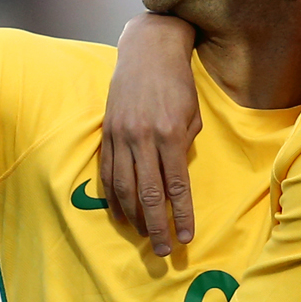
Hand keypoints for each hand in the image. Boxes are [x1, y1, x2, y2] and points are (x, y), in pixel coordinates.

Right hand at [101, 13, 199, 254]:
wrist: (147, 51)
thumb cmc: (177, 82)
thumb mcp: (192, 113)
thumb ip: (184, 147)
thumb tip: (175, 178)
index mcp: (169, 133)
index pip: (176, 185)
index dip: (181, 215)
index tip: (186, 237)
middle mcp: (142, 137)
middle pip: (148, 194)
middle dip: (156, 226)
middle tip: (162, 250)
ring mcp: (121, 135)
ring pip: (123, 187)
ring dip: (133, 217)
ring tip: (143, 236)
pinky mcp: (108, 132)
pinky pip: (108, 172)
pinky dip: (113, 197)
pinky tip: (120, 214)